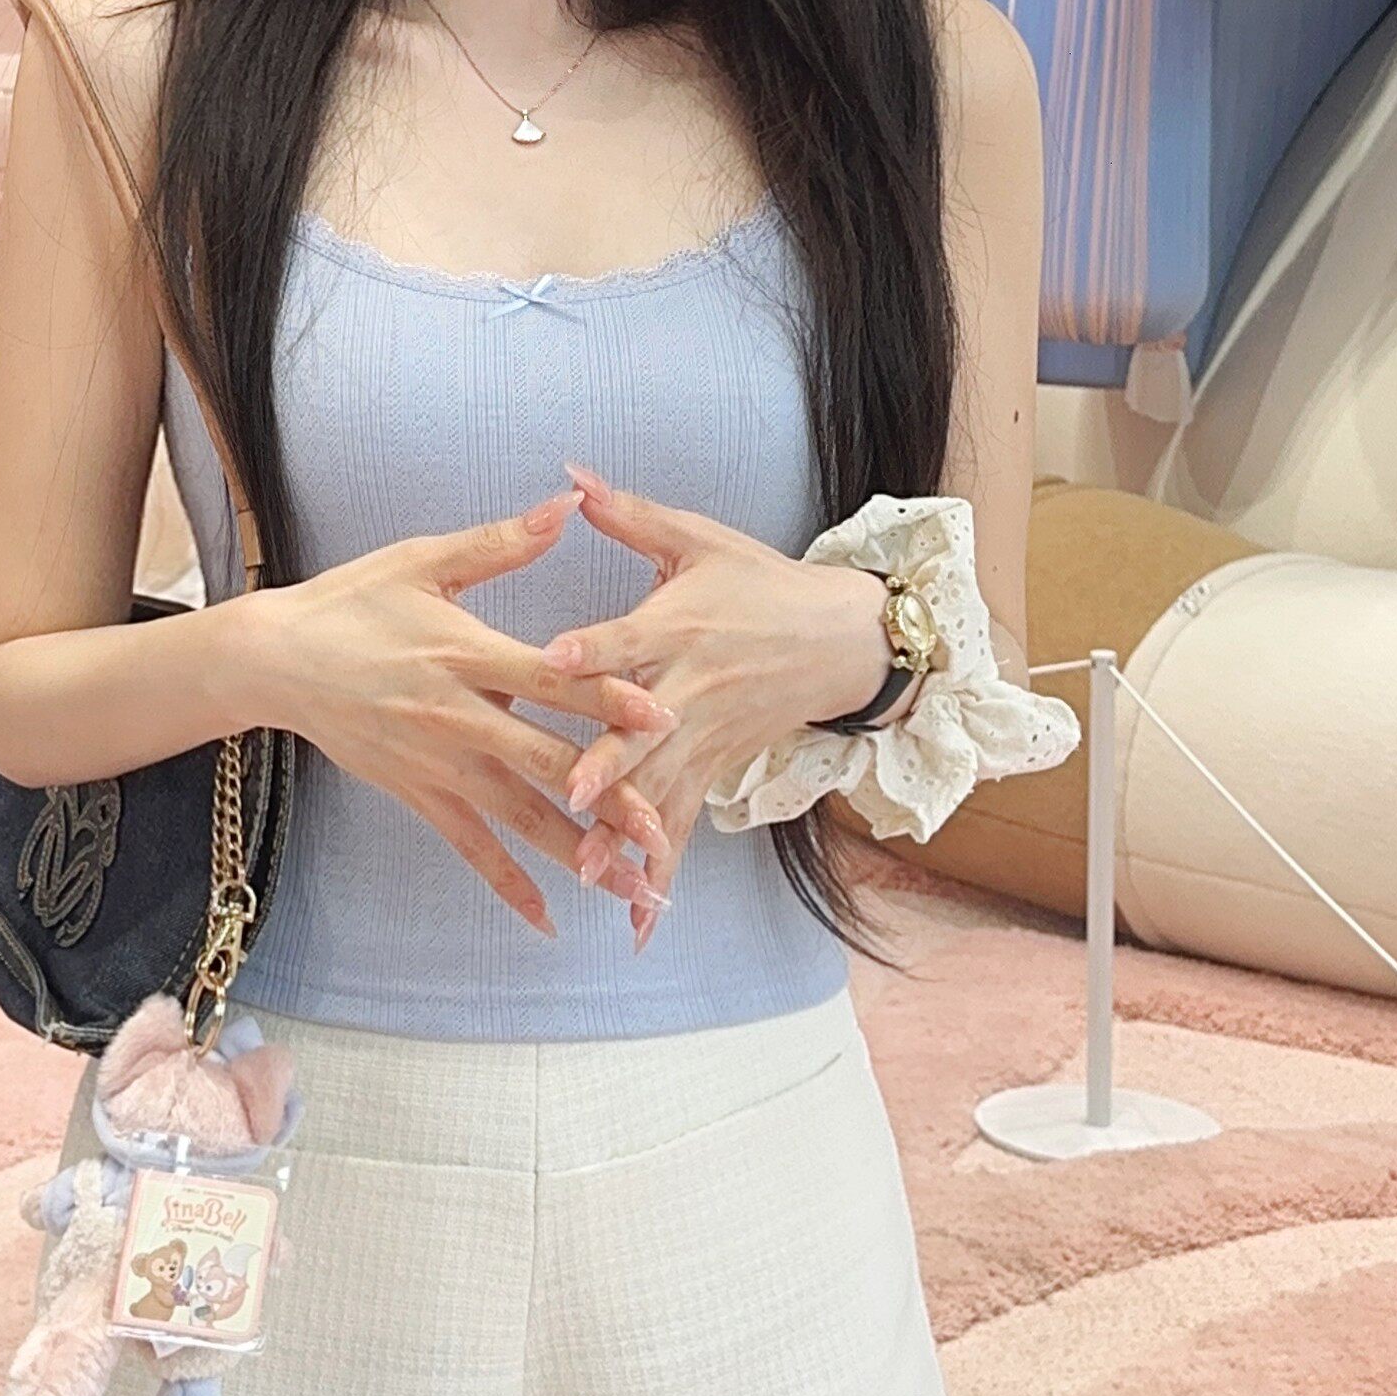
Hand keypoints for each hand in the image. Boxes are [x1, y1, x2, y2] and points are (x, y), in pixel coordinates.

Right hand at [238, 496, 674, 933]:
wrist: (276, 660)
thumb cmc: (353, 601)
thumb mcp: (425, 560)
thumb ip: (502, 542)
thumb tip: (569, 503)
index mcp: (466, 652)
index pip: (552, 680)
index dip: (609, 698)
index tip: (666, 717)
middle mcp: (458, 718)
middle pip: (547, 763)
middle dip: (610, 800)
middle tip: (664, 832)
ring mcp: (438, 764)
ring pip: (520, 818)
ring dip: (579, 855)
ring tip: (633, 886)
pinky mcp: (418, 794)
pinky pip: (471, 849)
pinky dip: (509, 886)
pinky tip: (549, 921)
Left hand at [542, 466, 894, 942]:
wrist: (843, 638)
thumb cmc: (759, 581)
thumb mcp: (698, 539)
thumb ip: (628, 515)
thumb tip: (568, 476)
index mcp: (681, 626)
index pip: (631, 637)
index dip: (594, 646)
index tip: (553, 657)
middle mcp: (692, 689)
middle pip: (645, 729)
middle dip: (608, 762)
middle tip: (570, 793)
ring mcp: (707, 736)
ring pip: (663, 789)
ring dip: (628, 833)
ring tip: (589, 872)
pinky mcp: (717, 770)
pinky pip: (684, 825)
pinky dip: (662, 871)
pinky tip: (636, 918)